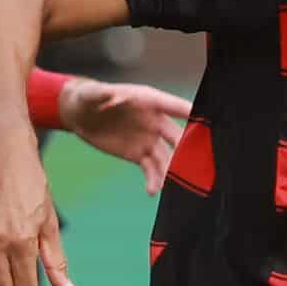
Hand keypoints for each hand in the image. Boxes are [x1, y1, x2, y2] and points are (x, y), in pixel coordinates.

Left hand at [59, 78, 187, 194]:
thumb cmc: (88, 97)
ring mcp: (148, 139)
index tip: (206, 123)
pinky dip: (153, 180)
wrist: (80, 116)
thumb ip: (101, 94)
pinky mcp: (138, 154)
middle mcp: (153, 120)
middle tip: (192, 163)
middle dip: (186, 149)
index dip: (188, 112)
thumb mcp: (91, 94)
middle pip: (175, 135)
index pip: (172, 105)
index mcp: (147, 101)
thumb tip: (110, 95)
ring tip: (168, 185)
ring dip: (169, 171)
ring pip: (165, 157)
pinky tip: (151, 191)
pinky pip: (151, 169)